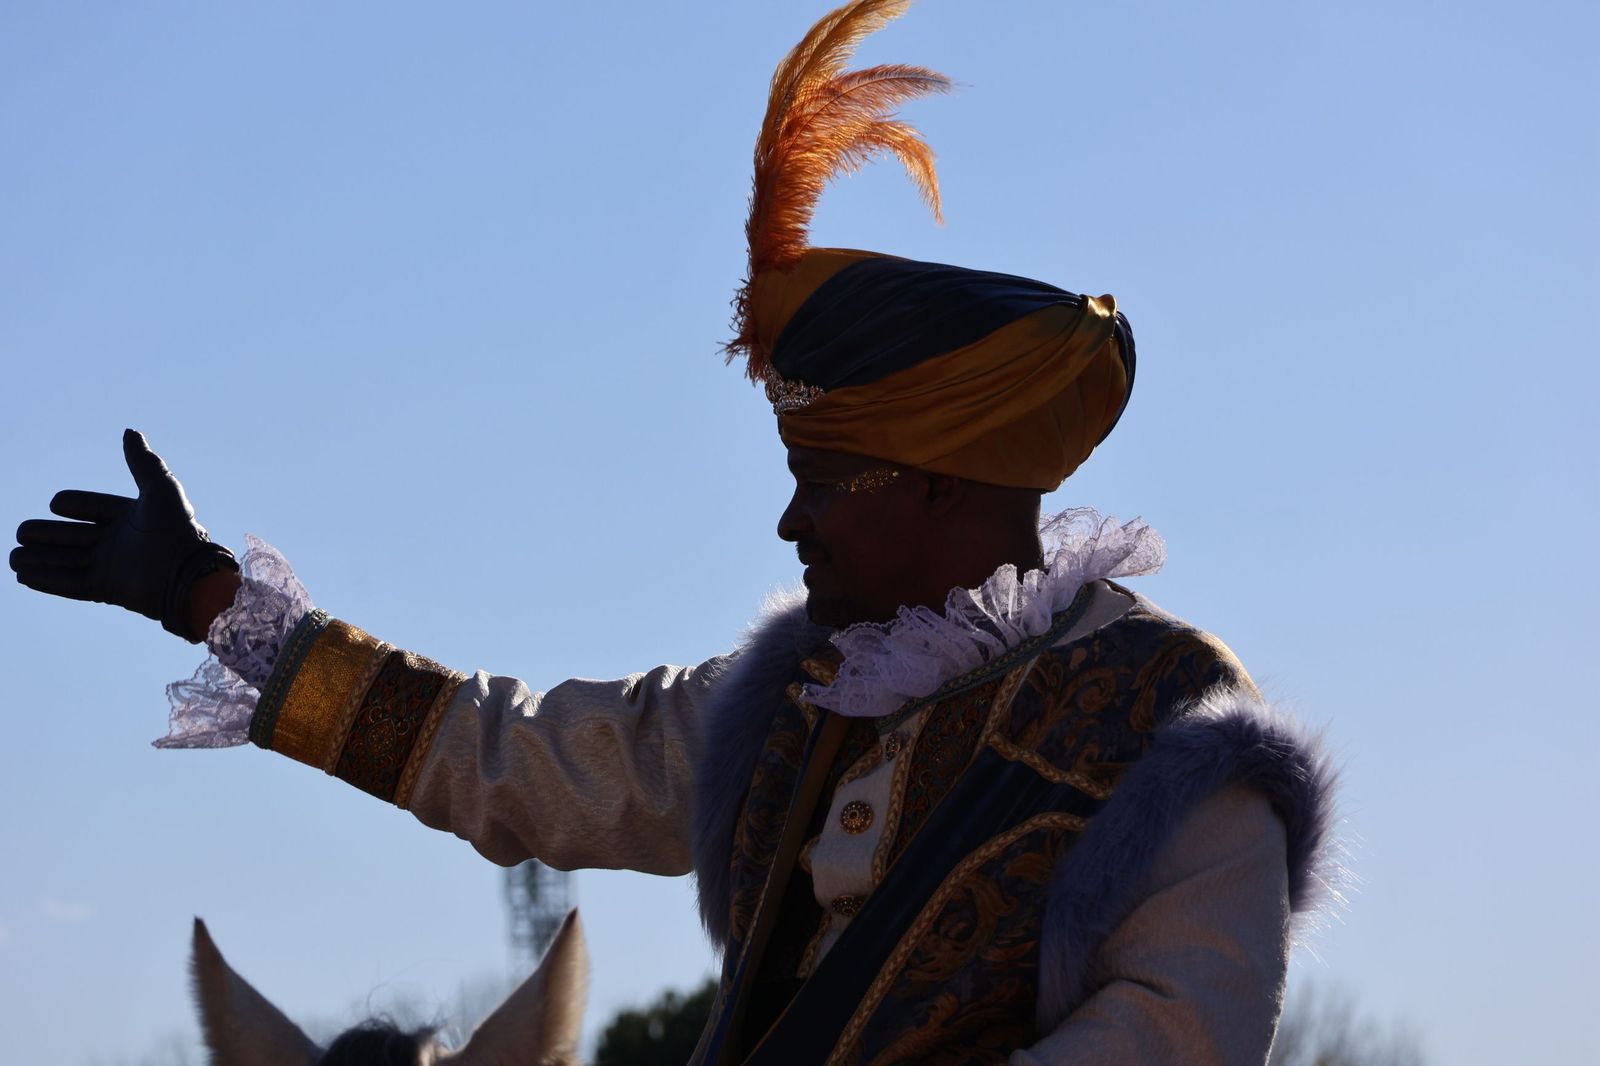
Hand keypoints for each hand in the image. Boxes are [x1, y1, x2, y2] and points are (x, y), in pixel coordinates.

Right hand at [11, 429, 238, 641]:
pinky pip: (70, 583)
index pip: (96, 508)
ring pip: (68, 561)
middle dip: (47, 535)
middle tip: (21, 532)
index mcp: (133, 519)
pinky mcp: (106, 589)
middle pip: (75, 537)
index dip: (77, 505)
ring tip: (13, 556)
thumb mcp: (160, 489)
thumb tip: (130, 431)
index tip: (56, 503)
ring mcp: (113, 567)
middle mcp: (121, 543)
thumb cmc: (177, 529)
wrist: (186, 573)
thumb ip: (142, 462)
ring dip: (39, 559)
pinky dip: (47, 579)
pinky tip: (23, 575)